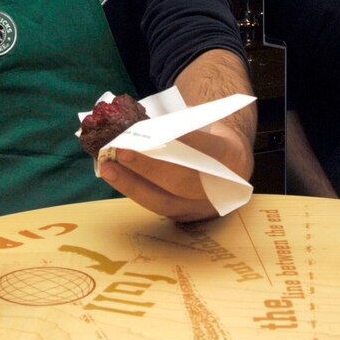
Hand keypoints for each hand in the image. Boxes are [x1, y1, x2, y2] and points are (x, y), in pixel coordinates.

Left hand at [99, 124, 251, 222]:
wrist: (231, 164)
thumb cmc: (210, 136)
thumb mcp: (206, 123)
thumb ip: (182, 125)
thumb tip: (143, 125)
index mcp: (232, 156)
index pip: (206, 149)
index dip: (181, 141)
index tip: (154, 131)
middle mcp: (221, 189)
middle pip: (183, 181)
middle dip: (149, 167)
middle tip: (122, 151)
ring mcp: (202, 208)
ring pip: (164, 201)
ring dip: (131, 184)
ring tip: (108, 167)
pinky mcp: (184, 217)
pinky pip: (156, 206)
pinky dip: (134, 190)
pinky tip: (115, 177)